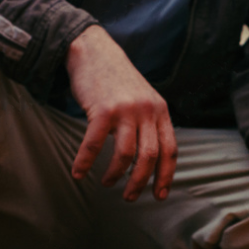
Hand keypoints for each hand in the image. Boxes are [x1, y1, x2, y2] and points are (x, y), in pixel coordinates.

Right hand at [66, 25, 176, 201]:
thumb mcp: (144, 99)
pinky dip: (85, 162)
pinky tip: (78, 173)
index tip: (159, 195)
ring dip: (115, 175)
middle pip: (149, 157)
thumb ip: (150, 123)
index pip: (170, 150)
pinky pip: (93, 144)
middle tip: (129, 197)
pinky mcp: (102, 109)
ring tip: (107, 183)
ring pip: (125, 154)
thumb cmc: (117, 81)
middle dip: (140, 182)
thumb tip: (150, 159)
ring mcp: (125, 110)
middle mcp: (147, 111)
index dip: (166, 176)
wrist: (94, 51)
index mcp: (160, 111)